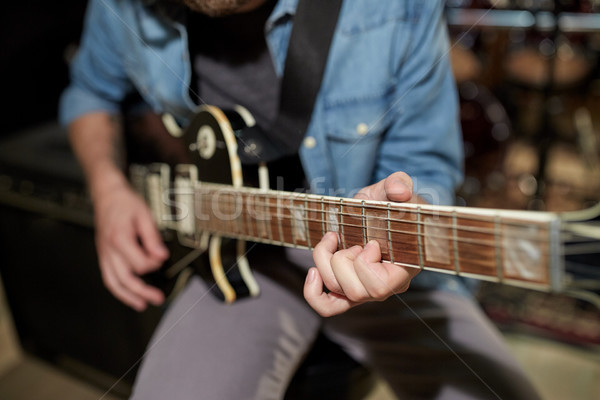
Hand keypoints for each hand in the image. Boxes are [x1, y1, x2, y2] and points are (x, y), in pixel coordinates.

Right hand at [94, 183, 168, 310]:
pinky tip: (128, 294)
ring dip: (127, 296)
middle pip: (125, 278)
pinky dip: (118, 289)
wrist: (107, 195)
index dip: (154, 264)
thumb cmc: (125, 203)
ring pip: (113, 282)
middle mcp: (109, 249)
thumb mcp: (144, 215)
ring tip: (141, 304)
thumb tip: (162, 256)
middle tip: (157, 298)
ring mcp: (104, 253)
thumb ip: (153, 238)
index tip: (162, 258)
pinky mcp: (103, 255)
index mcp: (120, 238)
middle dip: (142, 291)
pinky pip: (108, 277)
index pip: (140, 263)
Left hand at [304, 172, 420, 316]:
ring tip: (336, 239)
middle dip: (344, 260)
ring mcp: (366, 290)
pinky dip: (314, 293)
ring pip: (337, 291)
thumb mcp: (394, 188)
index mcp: (404, 268)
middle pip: (354, 291)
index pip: (379, 286)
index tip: (372, 241)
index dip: (366, 264)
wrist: (382, 209)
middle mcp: (387, 286)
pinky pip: (328, 306)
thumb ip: (398, 184)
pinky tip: (313, 272)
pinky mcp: (348, 289)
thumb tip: (400, 190)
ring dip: (326, 261)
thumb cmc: (392, 203)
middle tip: (355, 241)